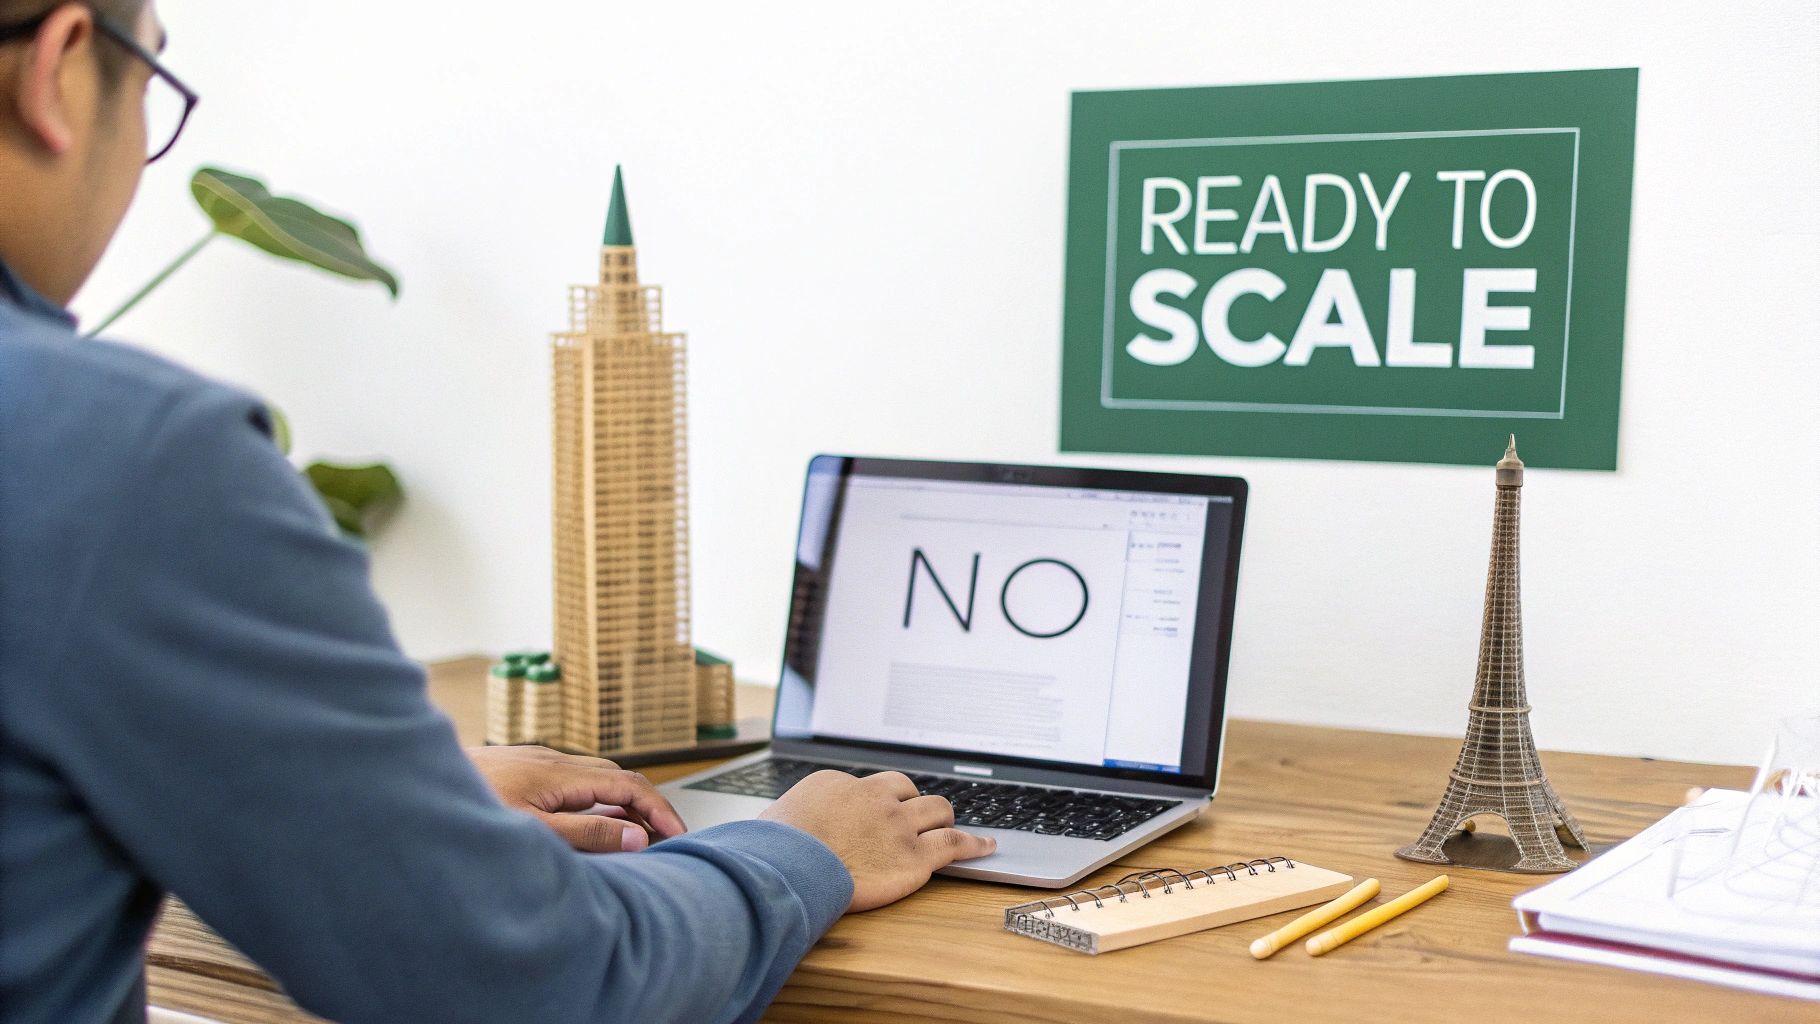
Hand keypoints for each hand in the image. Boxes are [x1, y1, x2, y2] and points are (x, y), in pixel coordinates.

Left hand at [466, 746, 685, 852]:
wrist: (412, 783)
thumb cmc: (466, 808)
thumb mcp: (533, 832)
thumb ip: (587, 835)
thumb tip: (636, 836)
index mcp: (561, 773)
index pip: (630, 786)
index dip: (660, 810)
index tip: (678, 835)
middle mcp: (552, 761)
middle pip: (618, 778)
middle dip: (646, 806)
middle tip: (662, 839)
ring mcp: (536, 762)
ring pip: (595, 779)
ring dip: (619, 804)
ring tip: (631, 837)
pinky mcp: (521, 770)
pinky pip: (572, 781)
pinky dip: (593, 801)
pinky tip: (586, 822)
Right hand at [759, 770, 995, 911]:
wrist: (787, 866)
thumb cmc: (772, 851)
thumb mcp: (774, 820)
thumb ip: (790, 821)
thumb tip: (775, 832)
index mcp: (838, 784)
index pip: (869, 787)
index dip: (875, 804)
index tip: (876, 816)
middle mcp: (873, 797)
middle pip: (908, 791)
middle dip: (914, 804)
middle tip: (915, 820)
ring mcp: (897, 825)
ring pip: (937, 810)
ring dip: (943, 819)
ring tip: (950, 828)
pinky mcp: (915, 856)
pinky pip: (955, 843)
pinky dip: (975, 843)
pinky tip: (988, 846)